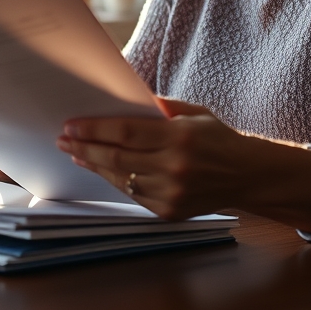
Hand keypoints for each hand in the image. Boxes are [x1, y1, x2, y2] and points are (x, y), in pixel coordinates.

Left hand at [56, 97, 310, 230]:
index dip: (94, 129)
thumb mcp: (193, 112)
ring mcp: (172, 193)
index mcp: (180, 137)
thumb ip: (159, 106)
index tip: (71, 125)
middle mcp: (175, 167)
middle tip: (63, 139)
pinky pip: (132, 195)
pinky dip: (114, 181)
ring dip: (94, 165)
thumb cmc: (217, 138)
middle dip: (84, 147)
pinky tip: (101, 169)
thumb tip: (120, 98)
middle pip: (116, 158)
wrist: (247, 175)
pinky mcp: (170, 212)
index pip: (125, 132)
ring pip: (120, 179)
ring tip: (76, 153)